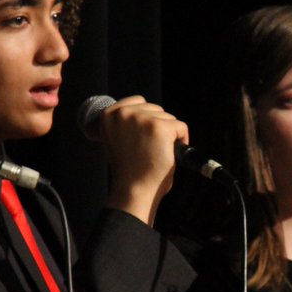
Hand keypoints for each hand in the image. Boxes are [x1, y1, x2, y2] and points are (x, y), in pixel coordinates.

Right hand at [97, 95, 188, 223]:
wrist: (133, 190)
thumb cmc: (129, 171)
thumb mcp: (120, 140)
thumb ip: (129, 124)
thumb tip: (148, 115)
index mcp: (109, 115)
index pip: (138, 101)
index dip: (147, 119)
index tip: (144, 138)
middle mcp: (124, 113)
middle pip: (155, 109)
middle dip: (158, 128)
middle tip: (150, 151)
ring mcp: (142, 119)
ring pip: (169, 118)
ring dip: (169, 135)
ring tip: (156, 154)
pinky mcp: (160, 127)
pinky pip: (181, 127)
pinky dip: (182, 140)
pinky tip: (170, 154)